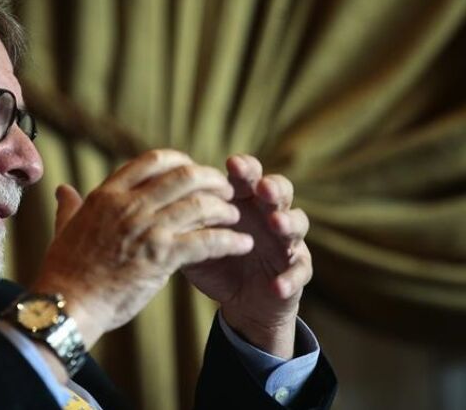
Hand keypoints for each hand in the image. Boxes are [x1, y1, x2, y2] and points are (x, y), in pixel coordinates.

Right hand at [32, 150, 253, 348]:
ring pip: (200, 205)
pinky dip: (230, 240)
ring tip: (236, 216)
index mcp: (107, 194)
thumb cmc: (64, 272)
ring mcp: (146, 229)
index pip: (152, 161)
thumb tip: (63, 189)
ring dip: (224, 209)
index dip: (180, 161)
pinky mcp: (161, 257)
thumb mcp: (65, 229)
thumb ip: (70, 206)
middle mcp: (129, 205)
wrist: (67, 304)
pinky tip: (242, 243)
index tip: (192, 169)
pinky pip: (206, 241)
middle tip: (225, 190)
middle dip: (211, 179)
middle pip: (184, 176)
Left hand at [181, 154, 311, 358]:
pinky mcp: (297, 268)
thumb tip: (166, 204)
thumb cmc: (216, 260)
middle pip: (280, 191)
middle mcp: (270, 214)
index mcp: (245, 201)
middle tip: (263, 188)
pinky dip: (290, 278)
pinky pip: (299, 270)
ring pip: (298, 223)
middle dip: (273, 187)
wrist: (240, 299)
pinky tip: (277, 285)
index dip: (245, 169)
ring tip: (276, 224)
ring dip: (289, 222)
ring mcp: (287, 239)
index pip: (249, 176)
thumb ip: (187, 222)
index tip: (232, 164)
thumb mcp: (197, 240)